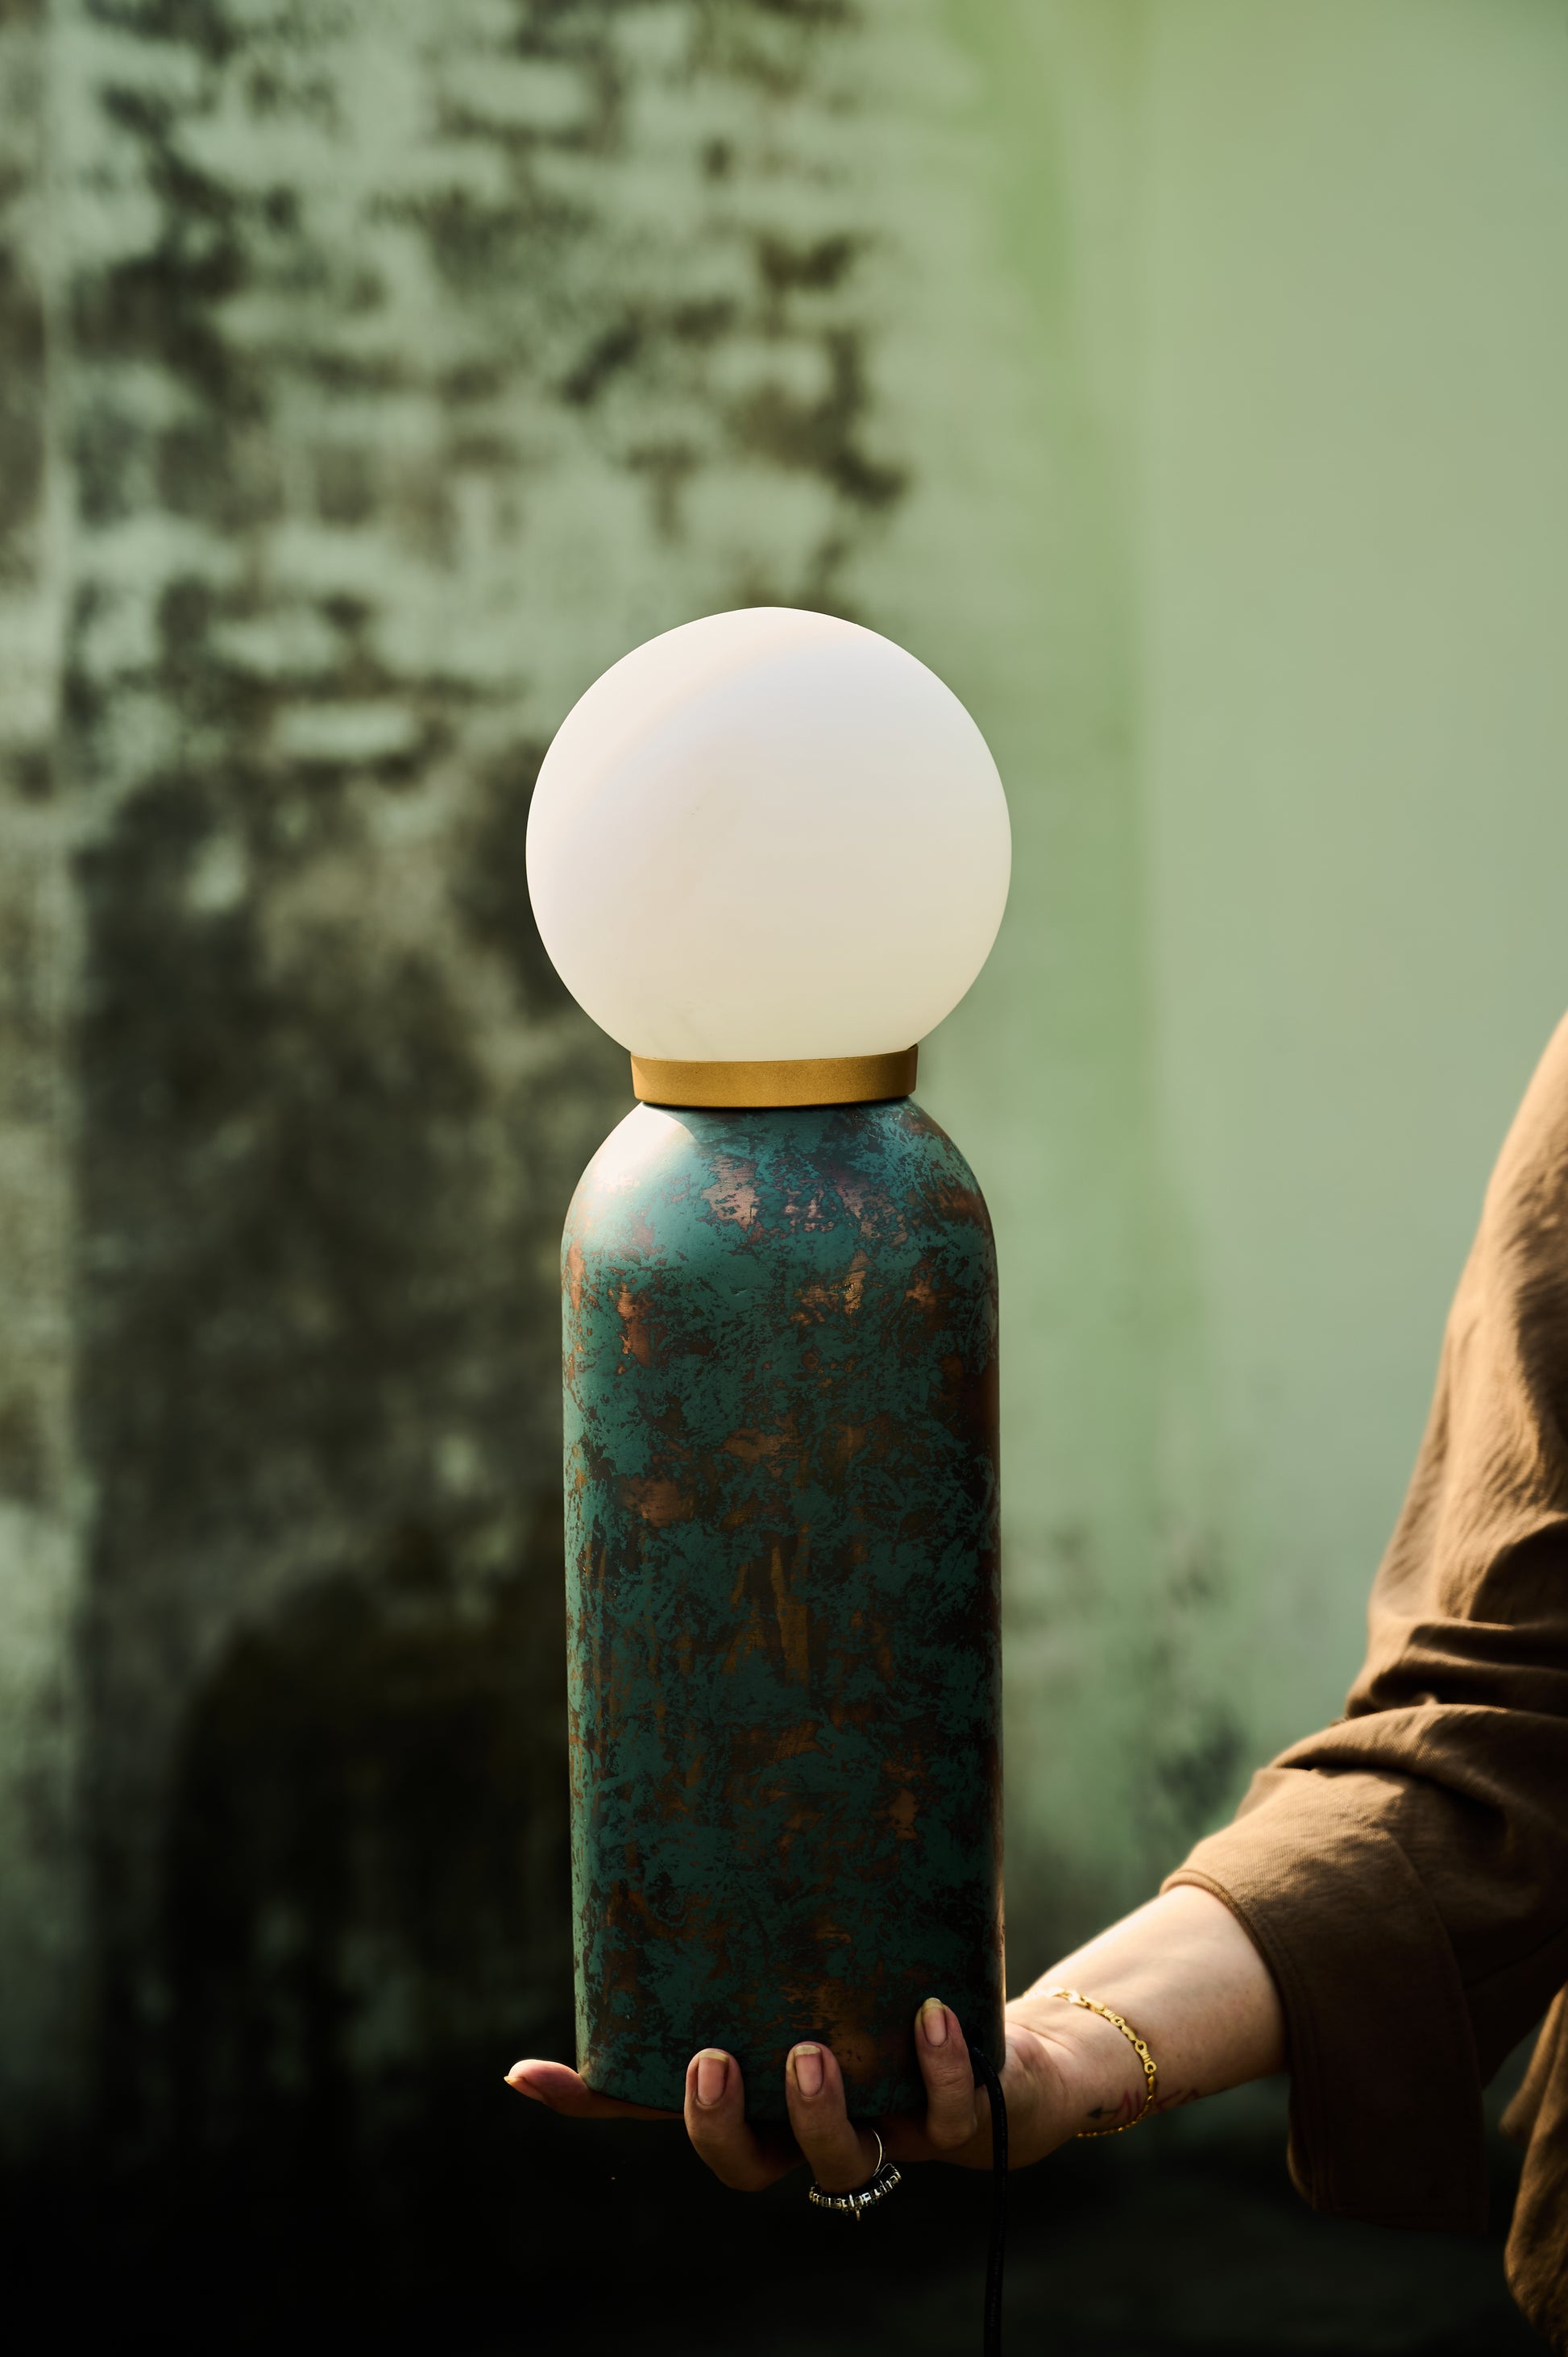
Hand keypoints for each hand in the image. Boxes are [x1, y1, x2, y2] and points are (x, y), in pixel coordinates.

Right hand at [505, 1994, 1092, 2190]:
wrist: (1016, 2053)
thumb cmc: (896, 2008)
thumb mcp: (826, 1966)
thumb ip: (758, 1943)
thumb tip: (675, 1868)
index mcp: (768, 2098)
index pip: (670, 2113)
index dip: (599, 2101)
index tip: (531, 2071)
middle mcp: (821, 2129)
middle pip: (752, 2164)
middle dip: (722, 2128)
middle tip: (714, 2061)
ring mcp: (895, 2132)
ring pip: (846, 2162)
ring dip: (819, 2114)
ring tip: (811, 2053)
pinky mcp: (969, 2116)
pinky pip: (954, 2113)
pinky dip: (938, 2068)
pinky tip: (927, 2013)